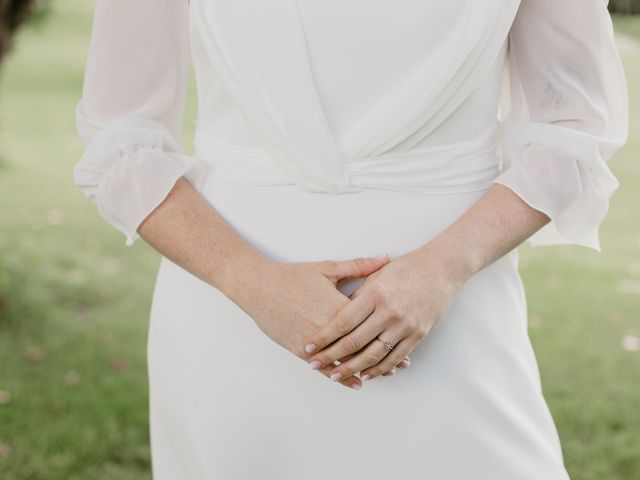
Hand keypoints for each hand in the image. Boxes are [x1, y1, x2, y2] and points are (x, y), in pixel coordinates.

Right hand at [227, 254, 409, 389]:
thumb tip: (385, 257)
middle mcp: (330, 328)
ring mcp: (315, 342)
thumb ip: (359, 266)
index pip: (371, 324)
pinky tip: (356, 383)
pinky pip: (325, 367)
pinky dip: (342, 377)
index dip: (390, 333)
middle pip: (363, 346)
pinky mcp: (301, 350)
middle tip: (403, 364)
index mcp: (339, 306)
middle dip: (384, 355)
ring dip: (366, 369)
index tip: (407, 338)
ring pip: (346, 360)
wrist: (259, 287)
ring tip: (384, 374)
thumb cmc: (292, 276)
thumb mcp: (327, 268)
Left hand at [302, 246, 470, 382]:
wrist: (442, 268)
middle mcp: (389, 311)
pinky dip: (379, 369)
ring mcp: (405, 325)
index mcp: (375, 293)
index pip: (343, 321)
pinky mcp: (418, 334)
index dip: (324, 337)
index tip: (309, 347)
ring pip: (373, 354)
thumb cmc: (407, 268)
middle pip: (354, 341)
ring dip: (352, 368)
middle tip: (314, 365)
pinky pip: (395, 357)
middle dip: (331, 356)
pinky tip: (365, 375)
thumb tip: (339, 314)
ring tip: (335, 375)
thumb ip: (359, 294)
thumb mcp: (378, 275)